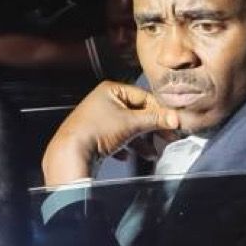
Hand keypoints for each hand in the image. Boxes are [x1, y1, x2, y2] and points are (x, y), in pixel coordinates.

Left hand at [42, 81, 179, 185]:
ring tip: (151, 152)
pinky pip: (116, 138)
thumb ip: (155, 119)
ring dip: (141, 141)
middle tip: (166, 137)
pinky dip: (125, 147)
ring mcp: (98, 118)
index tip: (172, 122)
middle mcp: (104, 101)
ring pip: (127, 127)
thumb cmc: (94, 131)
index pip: (143, 97)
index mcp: (111, 90)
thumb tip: (174, 118)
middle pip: (136, 113)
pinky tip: (128, 155)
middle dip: (151, 128)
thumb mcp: (131, 123)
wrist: (71, 153)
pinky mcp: (95, 134)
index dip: (159, 111)